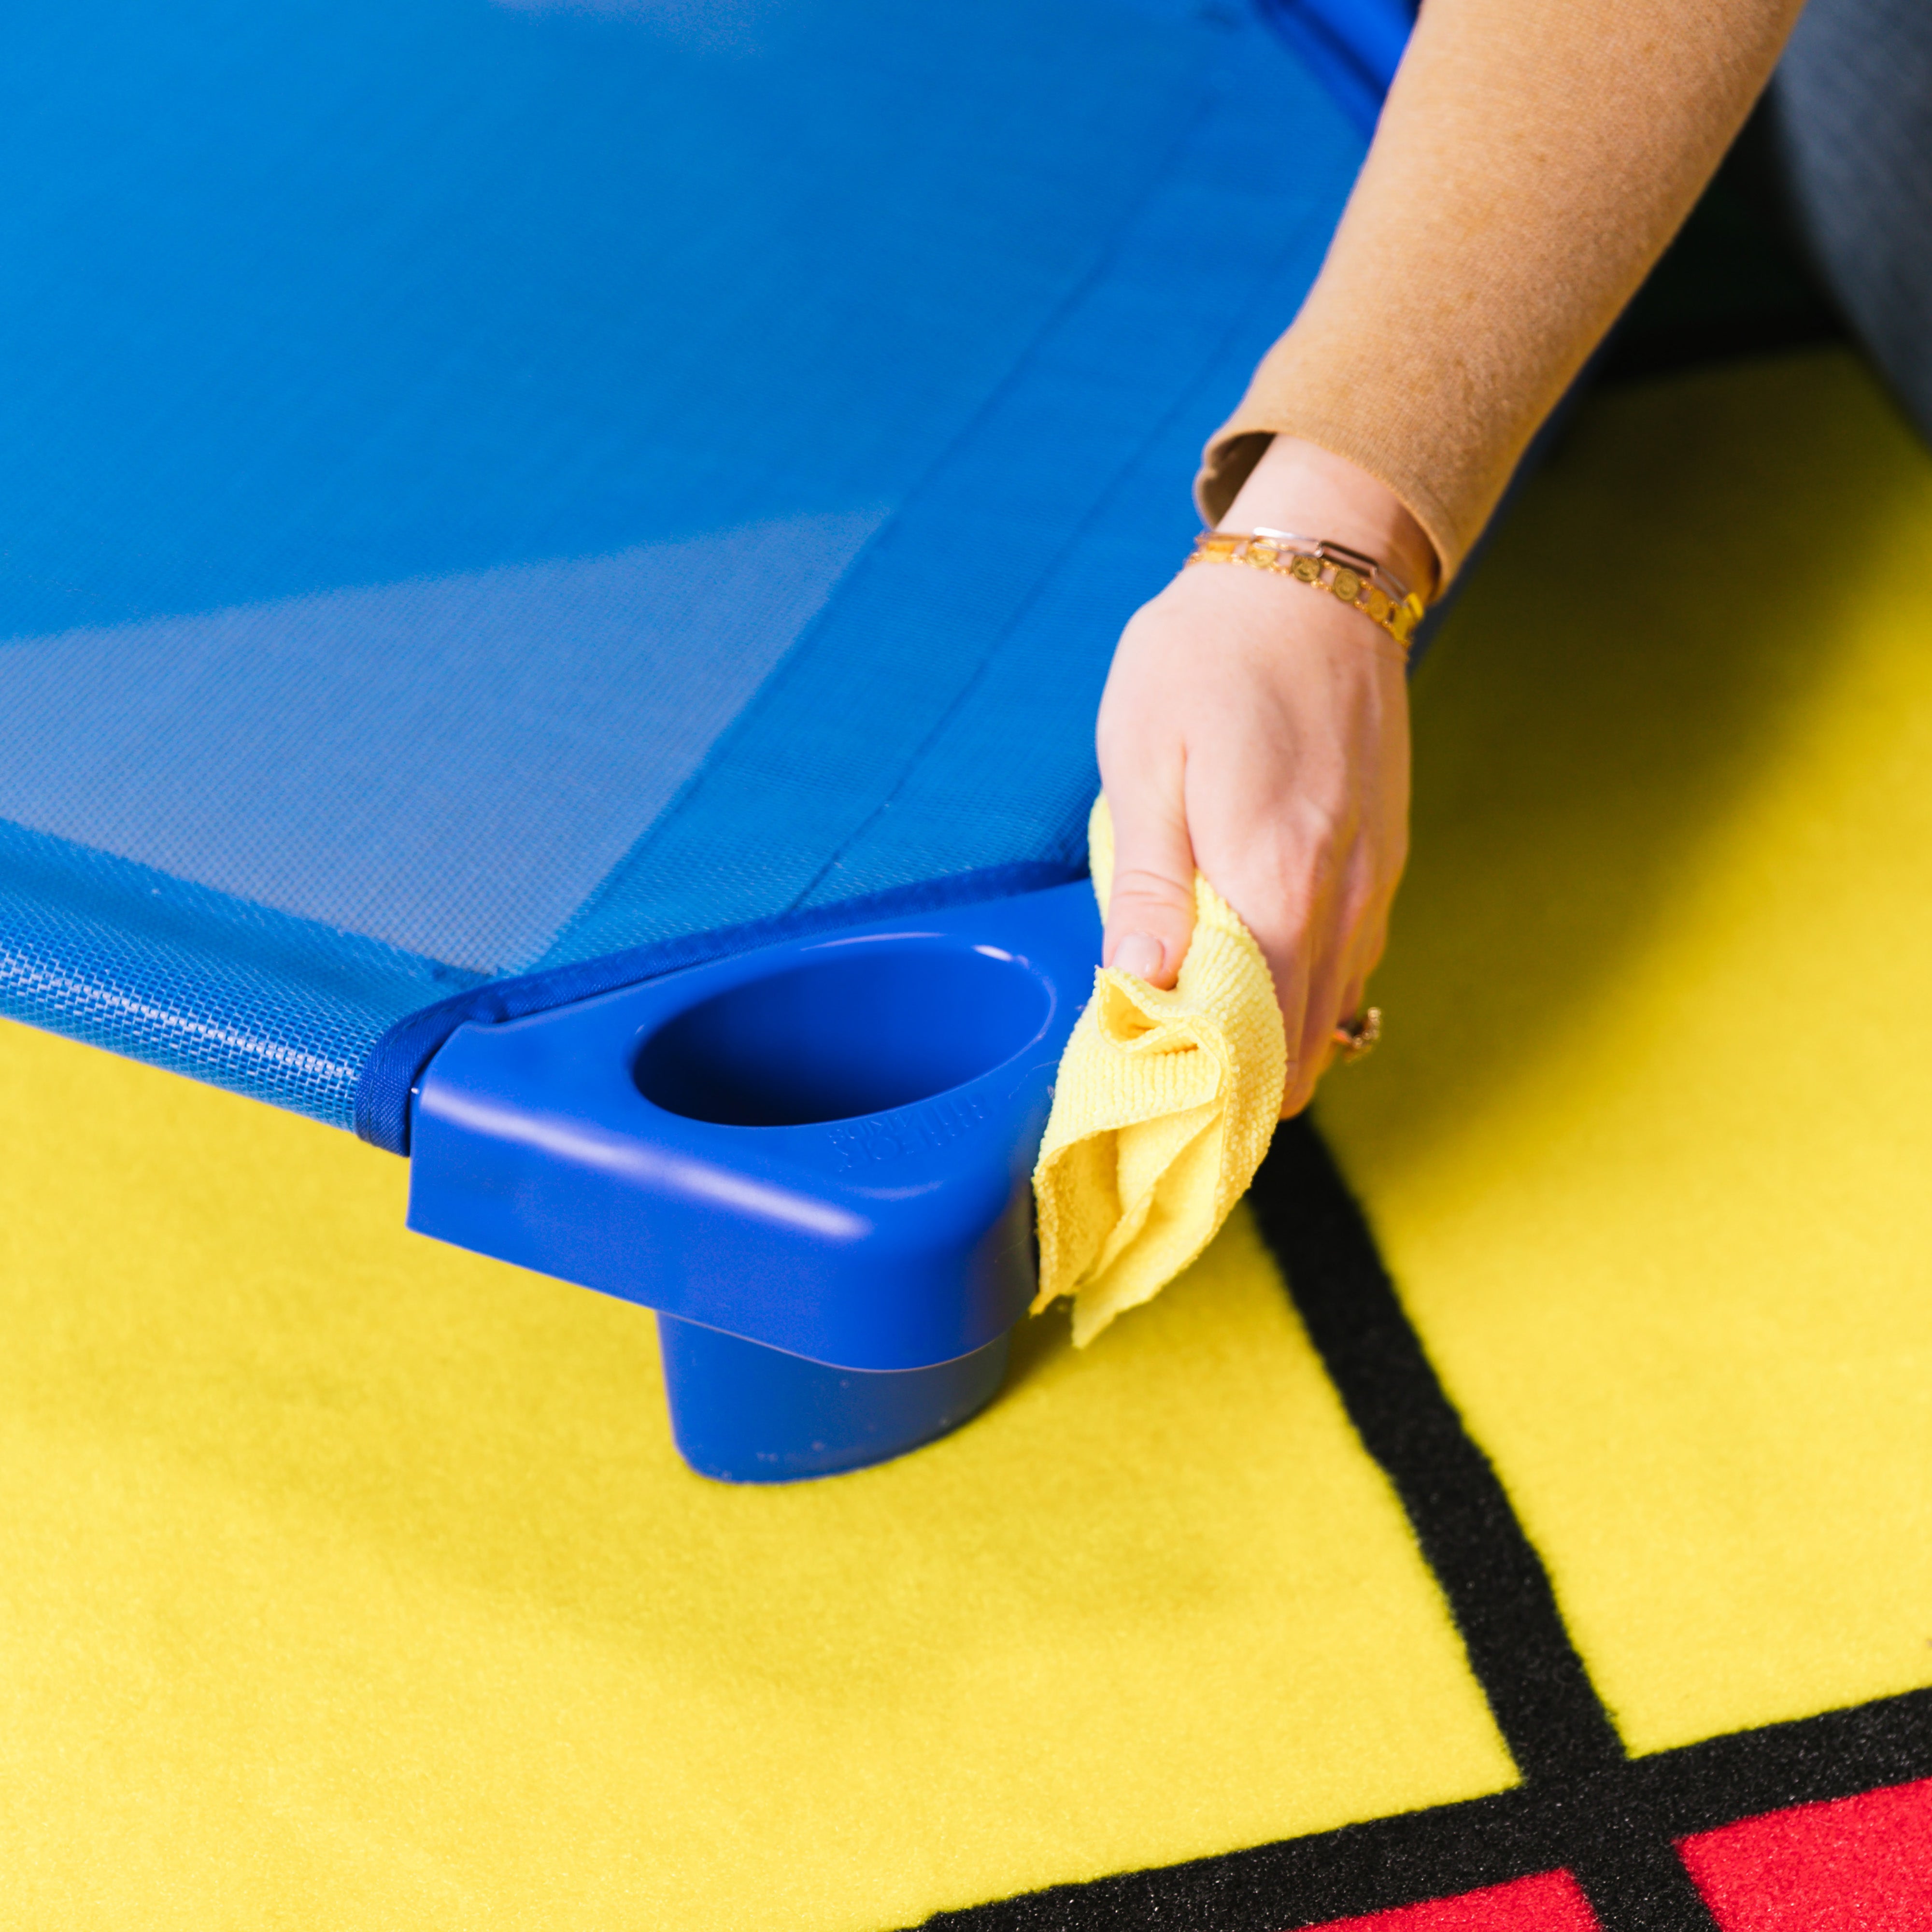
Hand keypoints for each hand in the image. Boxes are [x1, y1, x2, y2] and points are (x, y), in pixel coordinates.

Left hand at [1094, 436, 1433, 1115]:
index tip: (1156, 1101)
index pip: (1263, 1044)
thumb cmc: (1210, 658)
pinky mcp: (1384, 860)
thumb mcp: (1144, 758)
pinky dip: (1302, 988)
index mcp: (1276, 882)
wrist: (1316, 574)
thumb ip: (1146, 882)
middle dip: (1238, 1081)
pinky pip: (1350, 960)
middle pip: (1305, 1050)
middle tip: (1162, 1069)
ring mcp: (1375, 882)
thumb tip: (1139, 985)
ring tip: (1194, 1023)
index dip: (1213, 1093)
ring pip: (1332, 1012)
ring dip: (1272, 1036)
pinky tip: (1245, 962)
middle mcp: (1344, 899)